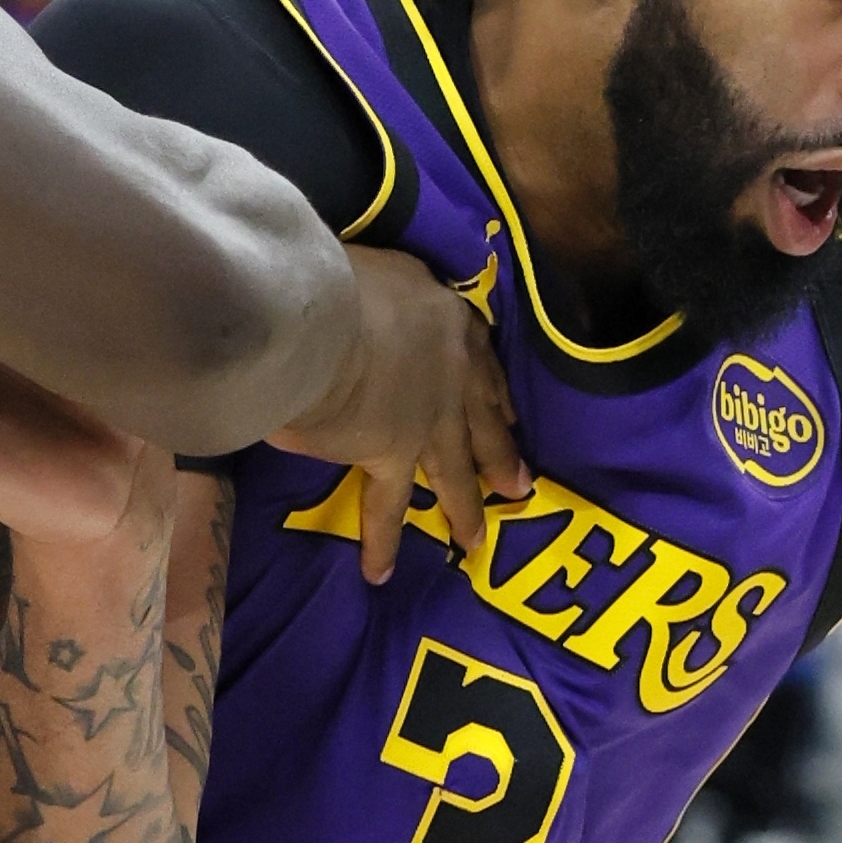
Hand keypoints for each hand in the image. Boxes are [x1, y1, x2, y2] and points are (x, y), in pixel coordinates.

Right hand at [269, 246, 527, 582]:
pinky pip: (386, 505)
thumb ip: (383, 297)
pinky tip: (380, 572)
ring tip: (474, 540)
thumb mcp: (377, 270)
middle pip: (482, 419)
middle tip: (520, 486)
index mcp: (448, 319)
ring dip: (464, 506)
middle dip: (501, 453)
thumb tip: (361, 306)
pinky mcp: (392, 453)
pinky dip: (383, 540)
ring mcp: (429, 418)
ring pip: (453, 469)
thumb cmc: (337, 278)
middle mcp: (451, 371)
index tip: (510, 412)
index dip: (494, 391)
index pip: (481, 358)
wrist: (321, 316)